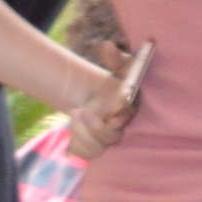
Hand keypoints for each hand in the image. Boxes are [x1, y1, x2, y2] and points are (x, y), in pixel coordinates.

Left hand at [52, 43, 147, 162]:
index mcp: (127, 110)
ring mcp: (105, 141)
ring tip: (76, 113)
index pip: (127, 118)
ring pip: (95, 148)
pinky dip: (75, 144)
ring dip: (81, 133)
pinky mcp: (93, 147)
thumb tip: (108, 46)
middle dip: (95, 128)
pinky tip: (74, 126)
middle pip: (111, 138)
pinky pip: (83, 155)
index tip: (113, 116)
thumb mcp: (118, 67)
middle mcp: (119, 129)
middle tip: (80, 111)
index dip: (120, 119)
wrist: (101, 97)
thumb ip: (115, 58)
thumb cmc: (117, 82)